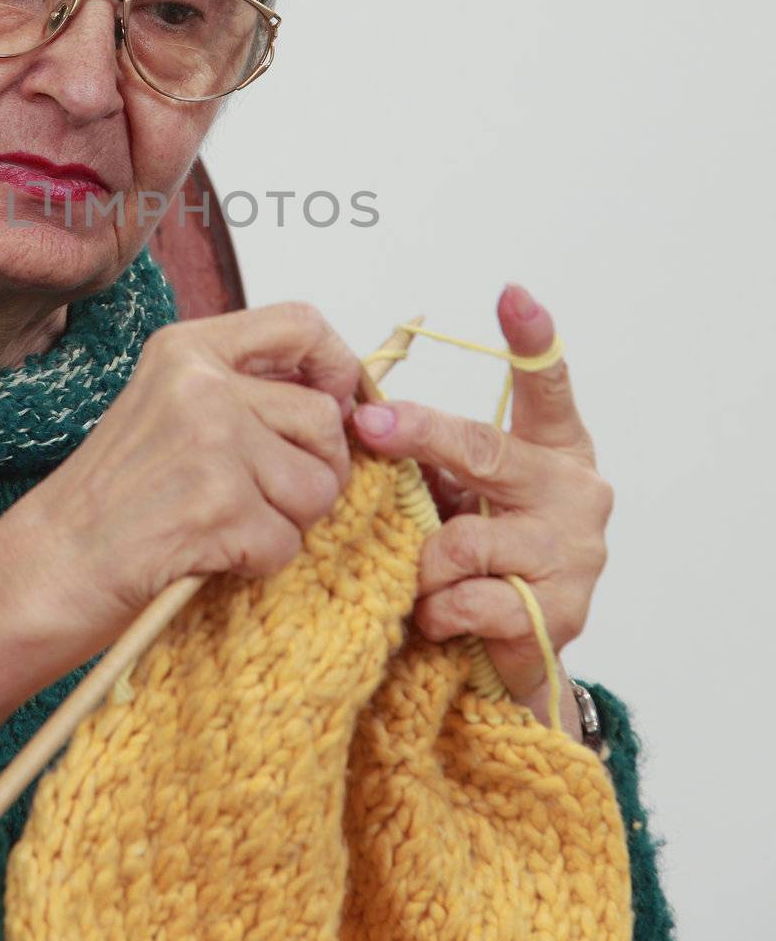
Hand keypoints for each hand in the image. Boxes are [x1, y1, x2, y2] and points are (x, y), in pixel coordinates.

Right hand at [0, 301, 362, 673]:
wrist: (45, 567)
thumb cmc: (108, 500)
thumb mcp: (167, 408)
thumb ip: (241, 389)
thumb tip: (341, 397)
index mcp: (186, 349)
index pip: (301, 324)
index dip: (337, 366)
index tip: (335, 406)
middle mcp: (200, 385)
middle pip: (323, 417)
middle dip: (316, 470)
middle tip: (265, 497)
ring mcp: (210, 444)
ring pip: (318, 485)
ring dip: (289, 521)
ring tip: (227, 527)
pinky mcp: (219, 508)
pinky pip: (289, 541)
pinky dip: (260, 561)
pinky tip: (208, 554)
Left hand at [350, 283, 612, 728]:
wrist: (519, 647)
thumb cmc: (483, 551)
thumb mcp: (463, 491)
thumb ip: (436, 454)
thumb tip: (363, 411)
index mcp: (555, 448)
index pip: (547, 385)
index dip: (532, 337)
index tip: (512, 294)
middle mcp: (577, 492)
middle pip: (483, 448)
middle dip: (419, 435)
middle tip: (370, 425)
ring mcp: (574, 552)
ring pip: (463, 540)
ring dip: (423, 562)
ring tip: (423, 577)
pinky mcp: (559, 612)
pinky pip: (467, 598)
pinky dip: (437, 609)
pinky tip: (440, 615)